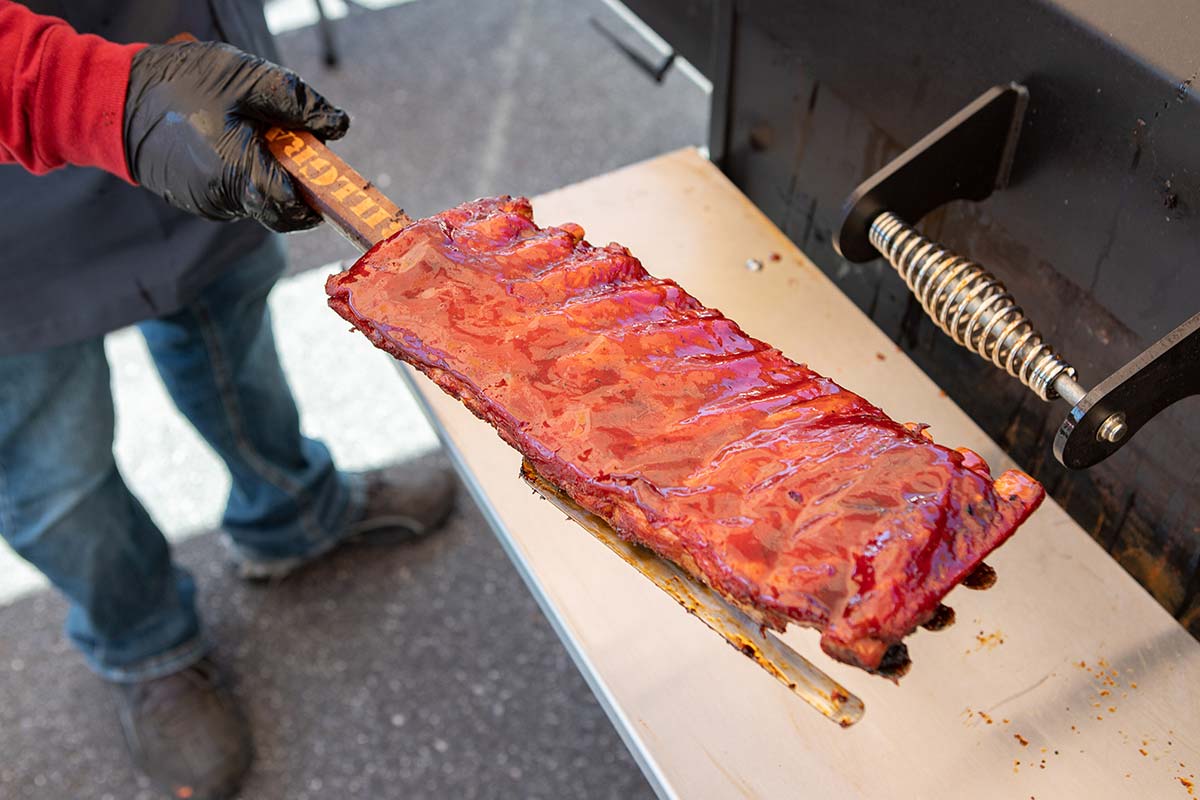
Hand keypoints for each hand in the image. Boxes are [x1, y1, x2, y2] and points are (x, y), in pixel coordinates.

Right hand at [124, 41, 349, 231]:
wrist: (114, 97)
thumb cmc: (181, 84)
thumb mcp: (246, 79)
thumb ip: (297, 103)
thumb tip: (338, 125)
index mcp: (238, 172)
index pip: (292, 207)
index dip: (316, 199)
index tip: (329, 182)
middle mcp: (222, 199)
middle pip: (277, 211)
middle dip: (294, 190)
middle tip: (295, 154)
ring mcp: (205, 204)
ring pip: (255, 204)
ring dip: (265, 179)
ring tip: (251, 136)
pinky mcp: (192, 200)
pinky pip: (232, 197)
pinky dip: (242, 177)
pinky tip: (227, 144)